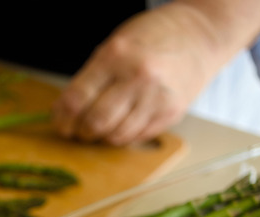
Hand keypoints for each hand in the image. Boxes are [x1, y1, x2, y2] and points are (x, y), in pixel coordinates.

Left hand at [51, 0, 259, 145]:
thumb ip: (92, 77)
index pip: (77, 99)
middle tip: (79, 131)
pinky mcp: (171, 114)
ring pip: (117, 135)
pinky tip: (122, 125)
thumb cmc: (152, 37)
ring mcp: (156, 98)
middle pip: (96, 122)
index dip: (62, 118)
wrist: (199, 35)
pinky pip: (138, 137)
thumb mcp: (114, 46)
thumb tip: (67, 110)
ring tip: (101, 128)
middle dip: (82, 132)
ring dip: (103, 137)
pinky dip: (124, 136)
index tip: (60, 124)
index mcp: (115, 57)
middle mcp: (136, 78)